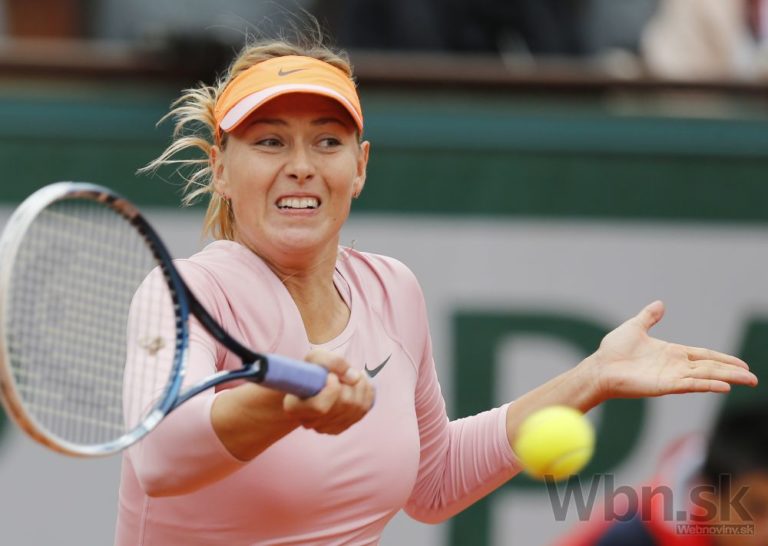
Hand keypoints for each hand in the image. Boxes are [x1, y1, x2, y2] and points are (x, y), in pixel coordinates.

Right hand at [283, 349, 374, 434]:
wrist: (310, 384)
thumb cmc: (310, 370)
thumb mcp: (315, 358)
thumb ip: (331, 361)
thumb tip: (353, 377)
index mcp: (294, 407)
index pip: (321, 407)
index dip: (332, 388)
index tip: (331, 375)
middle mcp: (309, 422)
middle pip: (344, 404)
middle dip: (350, 382)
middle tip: (345, 372)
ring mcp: (326, 428)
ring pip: (357, 407)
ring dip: (361, 385)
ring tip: (352, 375)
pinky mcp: (340, 427)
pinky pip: (363, 409)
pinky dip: (366, 392)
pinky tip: (358, 383)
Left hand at [583, 300, 757, 402]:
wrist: (600, 367)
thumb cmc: (613, 350)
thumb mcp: (635, 327)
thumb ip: (649, 317)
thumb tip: (659, 303)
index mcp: (672, 353)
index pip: (704, 356)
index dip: (723, 360)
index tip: (742, 364)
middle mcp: (675, 366)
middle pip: (710, 368)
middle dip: (732, 372)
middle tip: (754, 378)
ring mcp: (671, 376)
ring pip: (706, 376)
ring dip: (727, 378)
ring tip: (747, 381)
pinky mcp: (664, 385)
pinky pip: (690, 384)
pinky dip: (707, 384)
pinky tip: (723, 386)